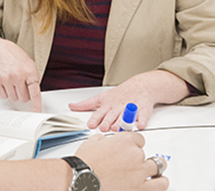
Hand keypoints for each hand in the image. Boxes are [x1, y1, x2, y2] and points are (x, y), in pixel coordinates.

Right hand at [0, 39, 41, 111]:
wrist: (1, 51)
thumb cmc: (17, 60)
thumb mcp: (30, 67)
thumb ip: (33, 81)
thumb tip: (34, 99)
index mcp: (29, 72)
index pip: (34, 93)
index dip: (36, 106)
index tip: (36, 114)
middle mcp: (18, 75)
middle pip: (23, 98)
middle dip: (23, 94)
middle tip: (21, 85)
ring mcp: (6, 78)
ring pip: (13, 98)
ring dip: (14, 93)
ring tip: (13, 81)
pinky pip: (3, 96)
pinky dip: (5, 92)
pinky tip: (6, 82)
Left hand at [69, 71, 188, 131]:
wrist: (140, 86)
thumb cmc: (119, 94)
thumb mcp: (101, 97)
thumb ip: (86, 104)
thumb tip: (71, 106)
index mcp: (108, 104)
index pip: (100, 112)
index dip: (95, 119)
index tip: (90, 124)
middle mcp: (118, 106)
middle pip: (112, 115)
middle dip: (107, 121)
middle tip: (104, 127)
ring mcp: (131, 108)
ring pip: (125, 116)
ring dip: (121, 122)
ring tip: (117, 128)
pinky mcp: (143, 110)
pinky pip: (143, 116)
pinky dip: (142, 121)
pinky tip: (140, 125)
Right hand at [75, 133, 168, 190]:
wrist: (83, 179)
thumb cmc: (86, 162)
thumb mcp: (93, 142)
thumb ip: (105, 140)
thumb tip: (107, 142)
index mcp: (125, 140)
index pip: (139, 139)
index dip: (135, 143)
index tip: (132, 148)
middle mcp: (135, 154)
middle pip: (146, 152)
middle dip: (141, 157)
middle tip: (136, 161)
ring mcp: (139, 171)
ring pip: (158, 166)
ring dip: (155, 168)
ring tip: (154, 171)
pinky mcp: (140, 188)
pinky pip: (160, 184)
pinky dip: (160, 182)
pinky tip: (158, 182)